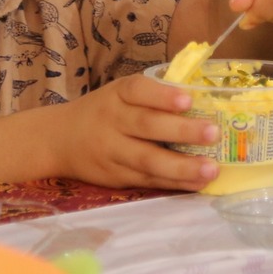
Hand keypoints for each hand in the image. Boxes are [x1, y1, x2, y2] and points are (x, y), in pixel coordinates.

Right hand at [53, 73, 221, 190]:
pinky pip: (147, 180)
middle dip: (182, 131)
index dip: (162, 96)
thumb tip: (204, 99)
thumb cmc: (104, 111)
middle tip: (213, 134)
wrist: (59, 139)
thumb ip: (153, 96)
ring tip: (211, 169)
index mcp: (117, 94)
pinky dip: (174, 183)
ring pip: (147, 160)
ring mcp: (112, 151)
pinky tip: (197, 183)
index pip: (137, 90)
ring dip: (182, 166)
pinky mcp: (115, 176)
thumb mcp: (119, 94)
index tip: (188, 100)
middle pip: (146, 126)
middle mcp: (112, 121)